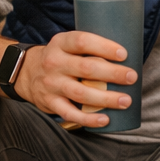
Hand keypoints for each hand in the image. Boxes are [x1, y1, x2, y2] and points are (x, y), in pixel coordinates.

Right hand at [13, 30, 138, 128]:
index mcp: (61, 43)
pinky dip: (89, 119)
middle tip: (132, 77)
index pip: (82, 41)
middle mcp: (54, 62)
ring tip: (126, 101)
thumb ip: (91, 47)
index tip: (124, 54)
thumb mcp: (68, 44)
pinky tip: (105, 119)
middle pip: (86, 68)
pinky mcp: (50, 102)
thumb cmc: (62, 58)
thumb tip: (132, 51)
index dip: (104, 47)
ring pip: (81, 93)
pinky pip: (70, 113)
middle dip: (112, 74)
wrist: (27, 73)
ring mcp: (51, 84)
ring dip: (106, 98)